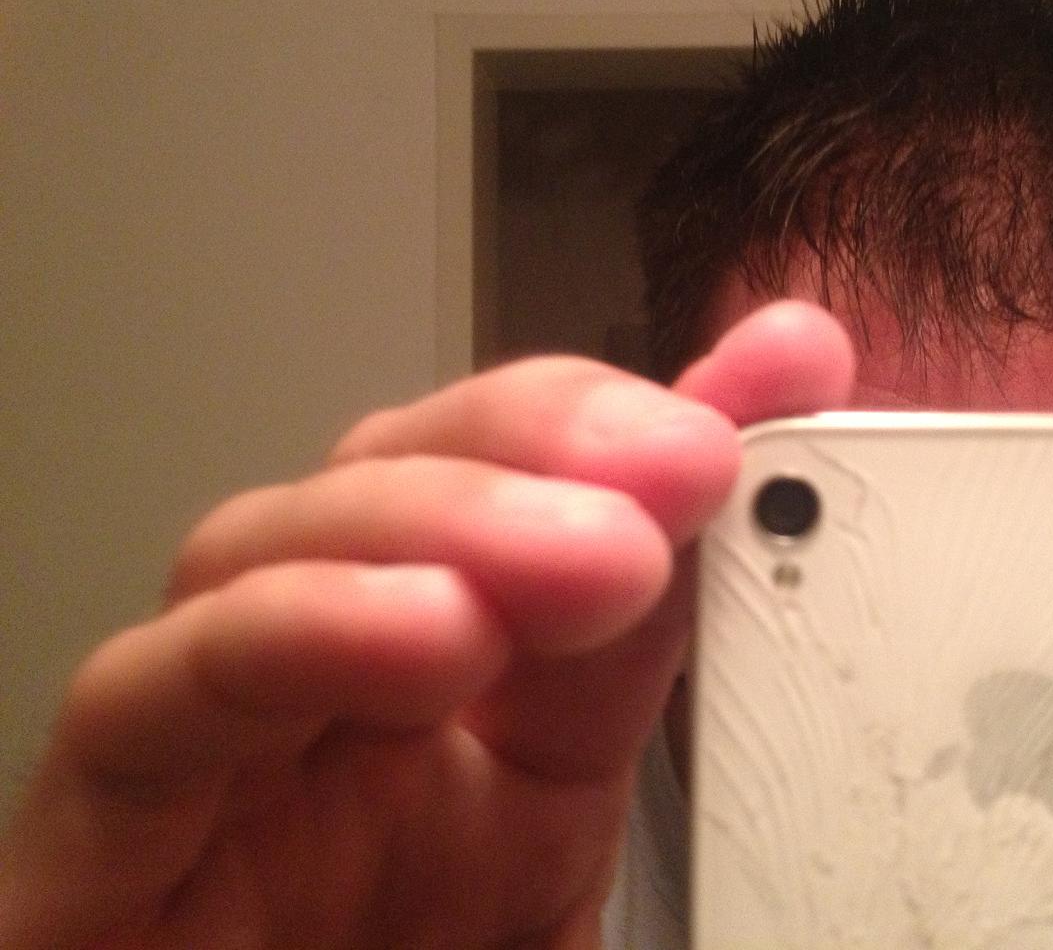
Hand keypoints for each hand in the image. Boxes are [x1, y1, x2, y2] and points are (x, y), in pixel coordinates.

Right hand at [0, 301, 853, 948]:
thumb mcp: (581, 819)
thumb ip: (655, 656)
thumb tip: (782, 507)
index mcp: (447, 679)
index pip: (513, 477)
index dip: (634, 413)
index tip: (776, 381)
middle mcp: (321, 684)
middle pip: (388, 473)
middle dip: (543, 440)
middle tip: (688, 460)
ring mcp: (208, 748)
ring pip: (261, 547)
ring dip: (439, 520)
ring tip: (599, 555)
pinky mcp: (99, 842)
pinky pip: (145, 704)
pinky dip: (286, 636)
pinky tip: (428, 633)